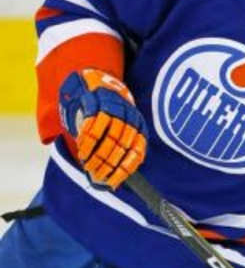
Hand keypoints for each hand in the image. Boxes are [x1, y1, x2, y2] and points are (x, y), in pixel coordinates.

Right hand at [59, 69, 147, 188]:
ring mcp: (114, 109)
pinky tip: (82, 150)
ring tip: (88, 165)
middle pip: (120, 146)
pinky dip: (87, 141)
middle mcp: (130, 117)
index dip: (124, 169)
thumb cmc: (112, 116)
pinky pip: (92, 126)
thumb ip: (120, 152)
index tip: (113, 182)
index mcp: (139, 126)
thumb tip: (114, 183)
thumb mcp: (122, 131)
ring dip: (96, 155)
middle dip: (107, 164)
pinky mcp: (97, 102)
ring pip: (107, 137)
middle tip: (96, 175)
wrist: (100, 84)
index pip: (136, 152)